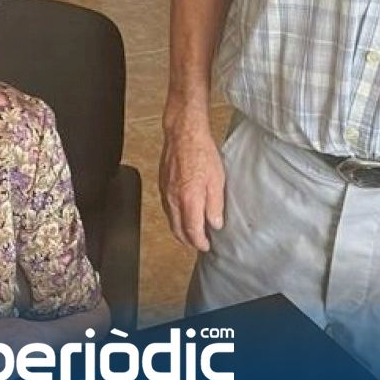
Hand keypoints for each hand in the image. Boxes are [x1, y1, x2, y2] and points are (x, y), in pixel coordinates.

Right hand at [159, 105, 225, 251]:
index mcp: (189, 200)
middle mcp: (174, 199)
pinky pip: (167, 208)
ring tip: (192, 233)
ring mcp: (165, 193)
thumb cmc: (201, 152)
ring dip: (180, 230)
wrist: (183, 133)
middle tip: (199, 244)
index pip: (192, 231)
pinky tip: (182, 215)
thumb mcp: (217, 180)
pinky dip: (174, 218)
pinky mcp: (162, 185)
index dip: (200, 242)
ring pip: (170, 220)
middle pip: (177, 230)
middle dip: (188, 241)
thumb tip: (215, 224)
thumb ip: (215, 205)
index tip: (207, 246)